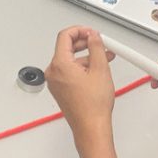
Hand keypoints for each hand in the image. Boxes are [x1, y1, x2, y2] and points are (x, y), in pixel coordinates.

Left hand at [45, 27, 115, 152]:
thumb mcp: (100, 69)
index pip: (65, 36)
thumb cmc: (93, 106)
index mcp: (60, 65)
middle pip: (65, 47)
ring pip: (69, 60)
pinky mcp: (59, 89)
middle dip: (84, 43)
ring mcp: (55, 82)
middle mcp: (53, 72)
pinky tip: (95, 69)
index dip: (80, 30)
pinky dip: (81, 67)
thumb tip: (93, 36)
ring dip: (85, 56)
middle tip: (99, 43)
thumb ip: (96, 47)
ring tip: (103, 58)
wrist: (91, 127)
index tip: (91, 32)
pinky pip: (68, 71)